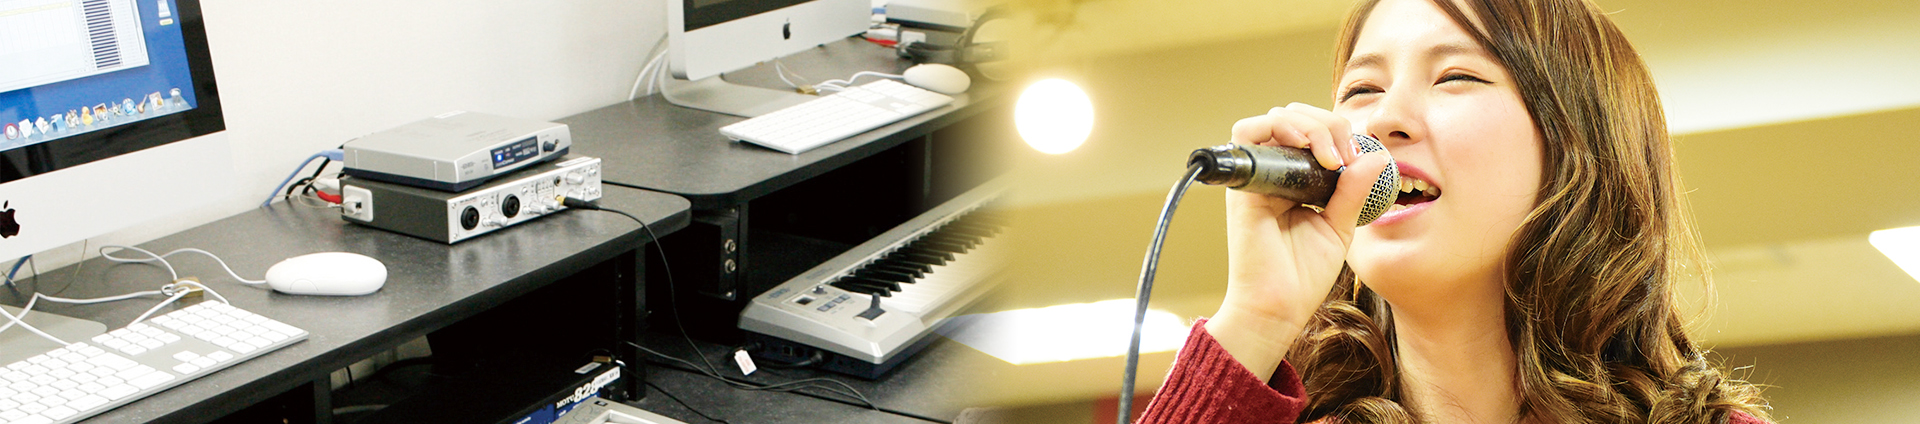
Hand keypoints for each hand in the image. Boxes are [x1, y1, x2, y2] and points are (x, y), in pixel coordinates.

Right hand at [1204, 103, 1391, 381]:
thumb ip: (1353, 191)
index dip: (1337, 132)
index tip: (1360, 158)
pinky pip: (1247, 133)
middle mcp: (1272, 174)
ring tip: (1333, 155)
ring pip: (1276, 118)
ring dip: (1310, 125)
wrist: (1278, 308)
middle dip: (1329, 124)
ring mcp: (1256, 176)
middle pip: (1294, 117)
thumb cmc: (1303, 275)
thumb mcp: (1339, 226)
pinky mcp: (1242, 183)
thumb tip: (1376, 157)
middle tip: (1349, 155)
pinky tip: (1310, 151)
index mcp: (1294, 181)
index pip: (1310, 133)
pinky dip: (1280, 128)